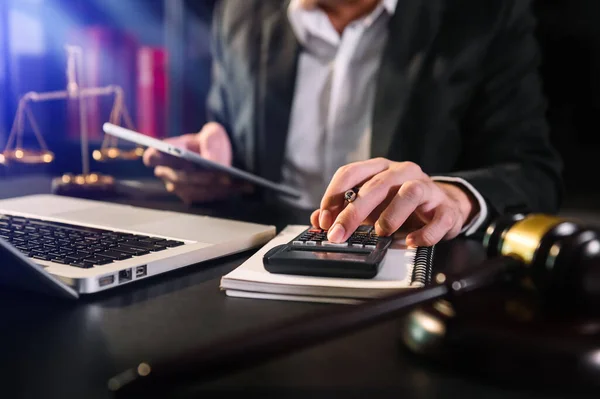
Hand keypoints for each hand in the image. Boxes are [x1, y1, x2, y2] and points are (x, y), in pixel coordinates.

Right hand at [143, 122, 252, 203]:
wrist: (218, 157)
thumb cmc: (210, 143)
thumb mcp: (212, 133)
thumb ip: (210, 140)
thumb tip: (210, 160)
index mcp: (167, 152)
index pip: (153, 156)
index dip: (157, 157)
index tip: (168, 156)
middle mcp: (168, 172)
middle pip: (179, 178)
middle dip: (199, 177)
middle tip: (219, 175)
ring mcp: (179, 188)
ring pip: (192, 191)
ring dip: (212, 187)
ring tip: (231, 181)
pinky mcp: (194, 197)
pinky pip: (206, 198)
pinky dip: (223, 192)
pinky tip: (241, 187)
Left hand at [310, 158, 478, 246]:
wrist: (445, 207)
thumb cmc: (402, 205)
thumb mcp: (370, 206)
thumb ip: (343, 211)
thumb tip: (318, 220)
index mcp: (380, 169)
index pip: (351, 172)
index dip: (334, 195)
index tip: (324, 220)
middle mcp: (403, 172)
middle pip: (376, 185)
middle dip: (354, 211)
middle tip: (339, 233)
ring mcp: (427, 188)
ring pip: (410, 192)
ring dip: (391, 214)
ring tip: (380, 232)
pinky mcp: (446, 209)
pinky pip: (438, 219)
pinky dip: (423, 233)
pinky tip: (410, 241)